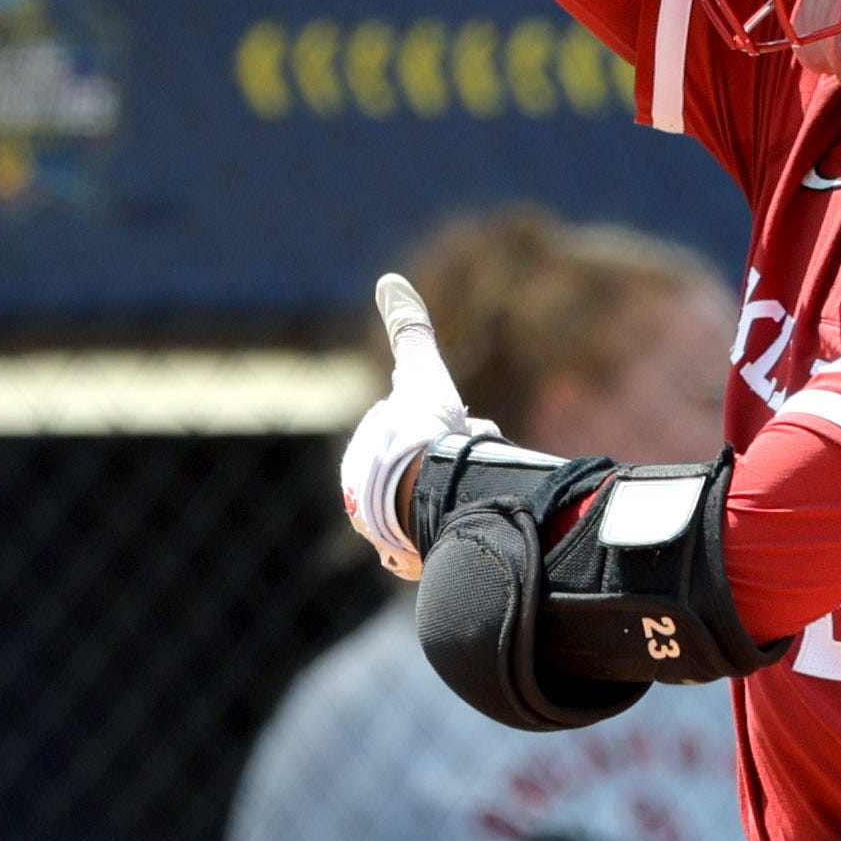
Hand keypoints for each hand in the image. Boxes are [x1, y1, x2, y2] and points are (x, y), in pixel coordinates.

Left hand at [341, 273, 494, 578]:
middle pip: (426, 474)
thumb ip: (409, 328)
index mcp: (370, 454)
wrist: (429, 494)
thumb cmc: (424, 433)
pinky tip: (462, 530)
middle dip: (453, 468)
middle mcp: (368, 493)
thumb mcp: (421, 373)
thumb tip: (389, 280)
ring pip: (432, 509)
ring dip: (453, 502)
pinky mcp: (404, 560)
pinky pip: (433, 548)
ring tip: (472, 494)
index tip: (464, 433)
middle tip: (472, 466)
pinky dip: (447, 540)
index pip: (418, 435)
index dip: (450, 429)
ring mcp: (384, 528)